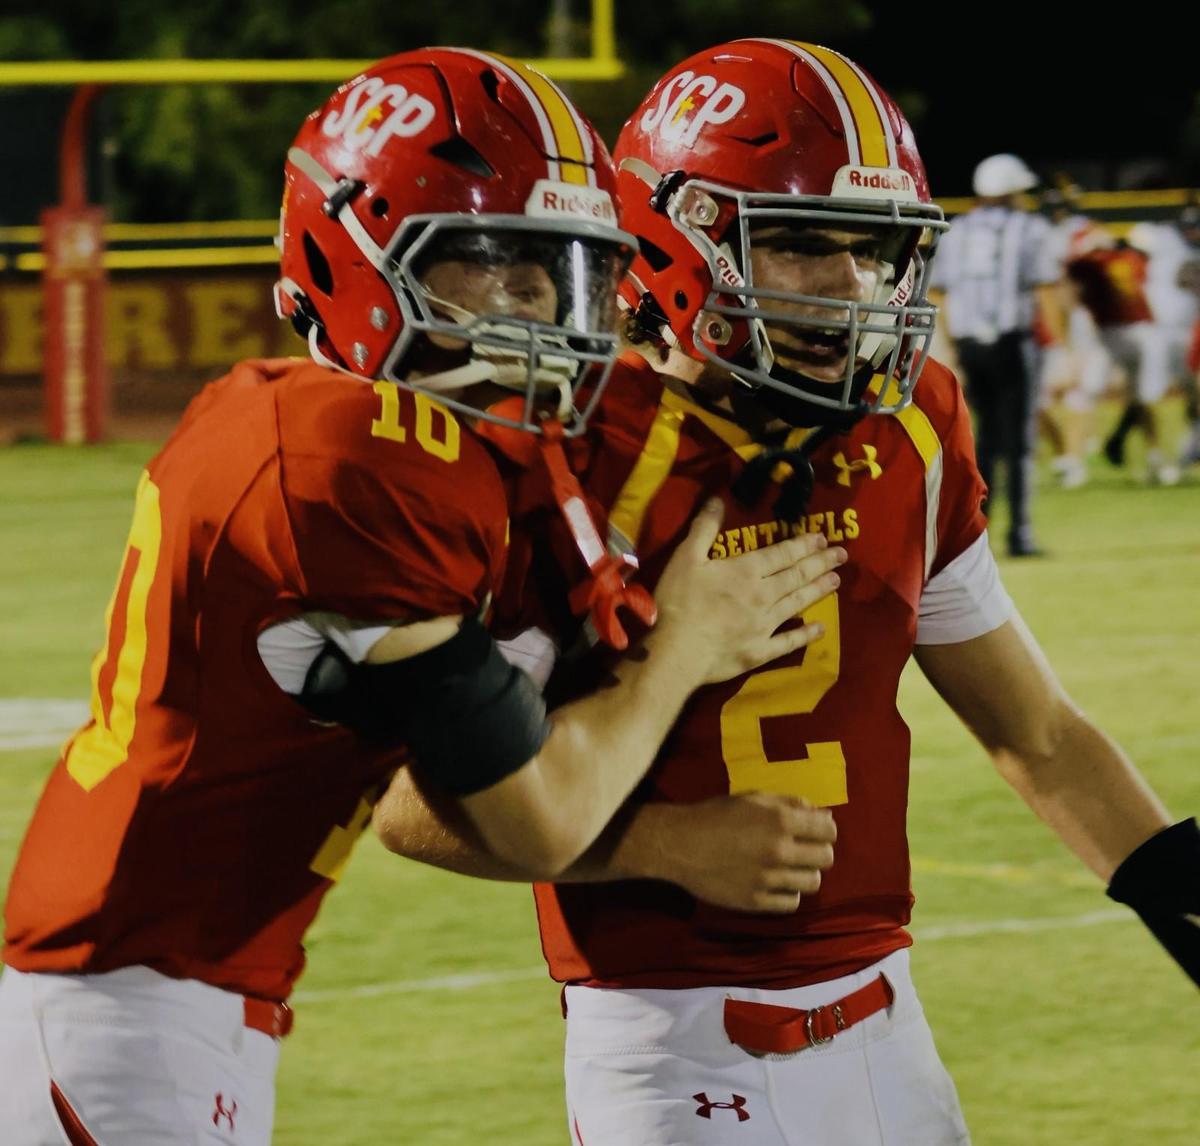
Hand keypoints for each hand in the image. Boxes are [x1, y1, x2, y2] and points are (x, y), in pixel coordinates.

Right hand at [649, 793, 836, 912]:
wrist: (679, 844)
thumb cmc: (715, 814)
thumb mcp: (752, 798)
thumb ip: (788, 803)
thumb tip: (820, 813)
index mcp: (780, 820)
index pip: (828, 830)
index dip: (824, 829)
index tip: (815, 831)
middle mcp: (780, 850)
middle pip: (826, 858)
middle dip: (818, 850)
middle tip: (803, 849)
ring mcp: (769, 879)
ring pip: (812, 882)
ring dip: (804, 873)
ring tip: (788, 867)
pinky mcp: (757, 901)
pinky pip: (791, 902)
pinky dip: (788, 892)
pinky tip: (775, 883)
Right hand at [652, 498, 845, 685]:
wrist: (676, 651)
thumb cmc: (678, 601)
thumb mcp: (685, 557)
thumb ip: (704, 528)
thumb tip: (718, 499)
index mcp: (746, 571)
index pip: (781, 553)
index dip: (803, 544)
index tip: (822, 538)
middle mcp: (763, 595)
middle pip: (796, 576)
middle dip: (820, 563)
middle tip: (842, 555)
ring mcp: (764, 626)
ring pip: (797, 603)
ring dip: (818, 590)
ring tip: (837, 581)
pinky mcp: (760, 652)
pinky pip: (789, 642)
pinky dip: (806, 634)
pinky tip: (821, 628)